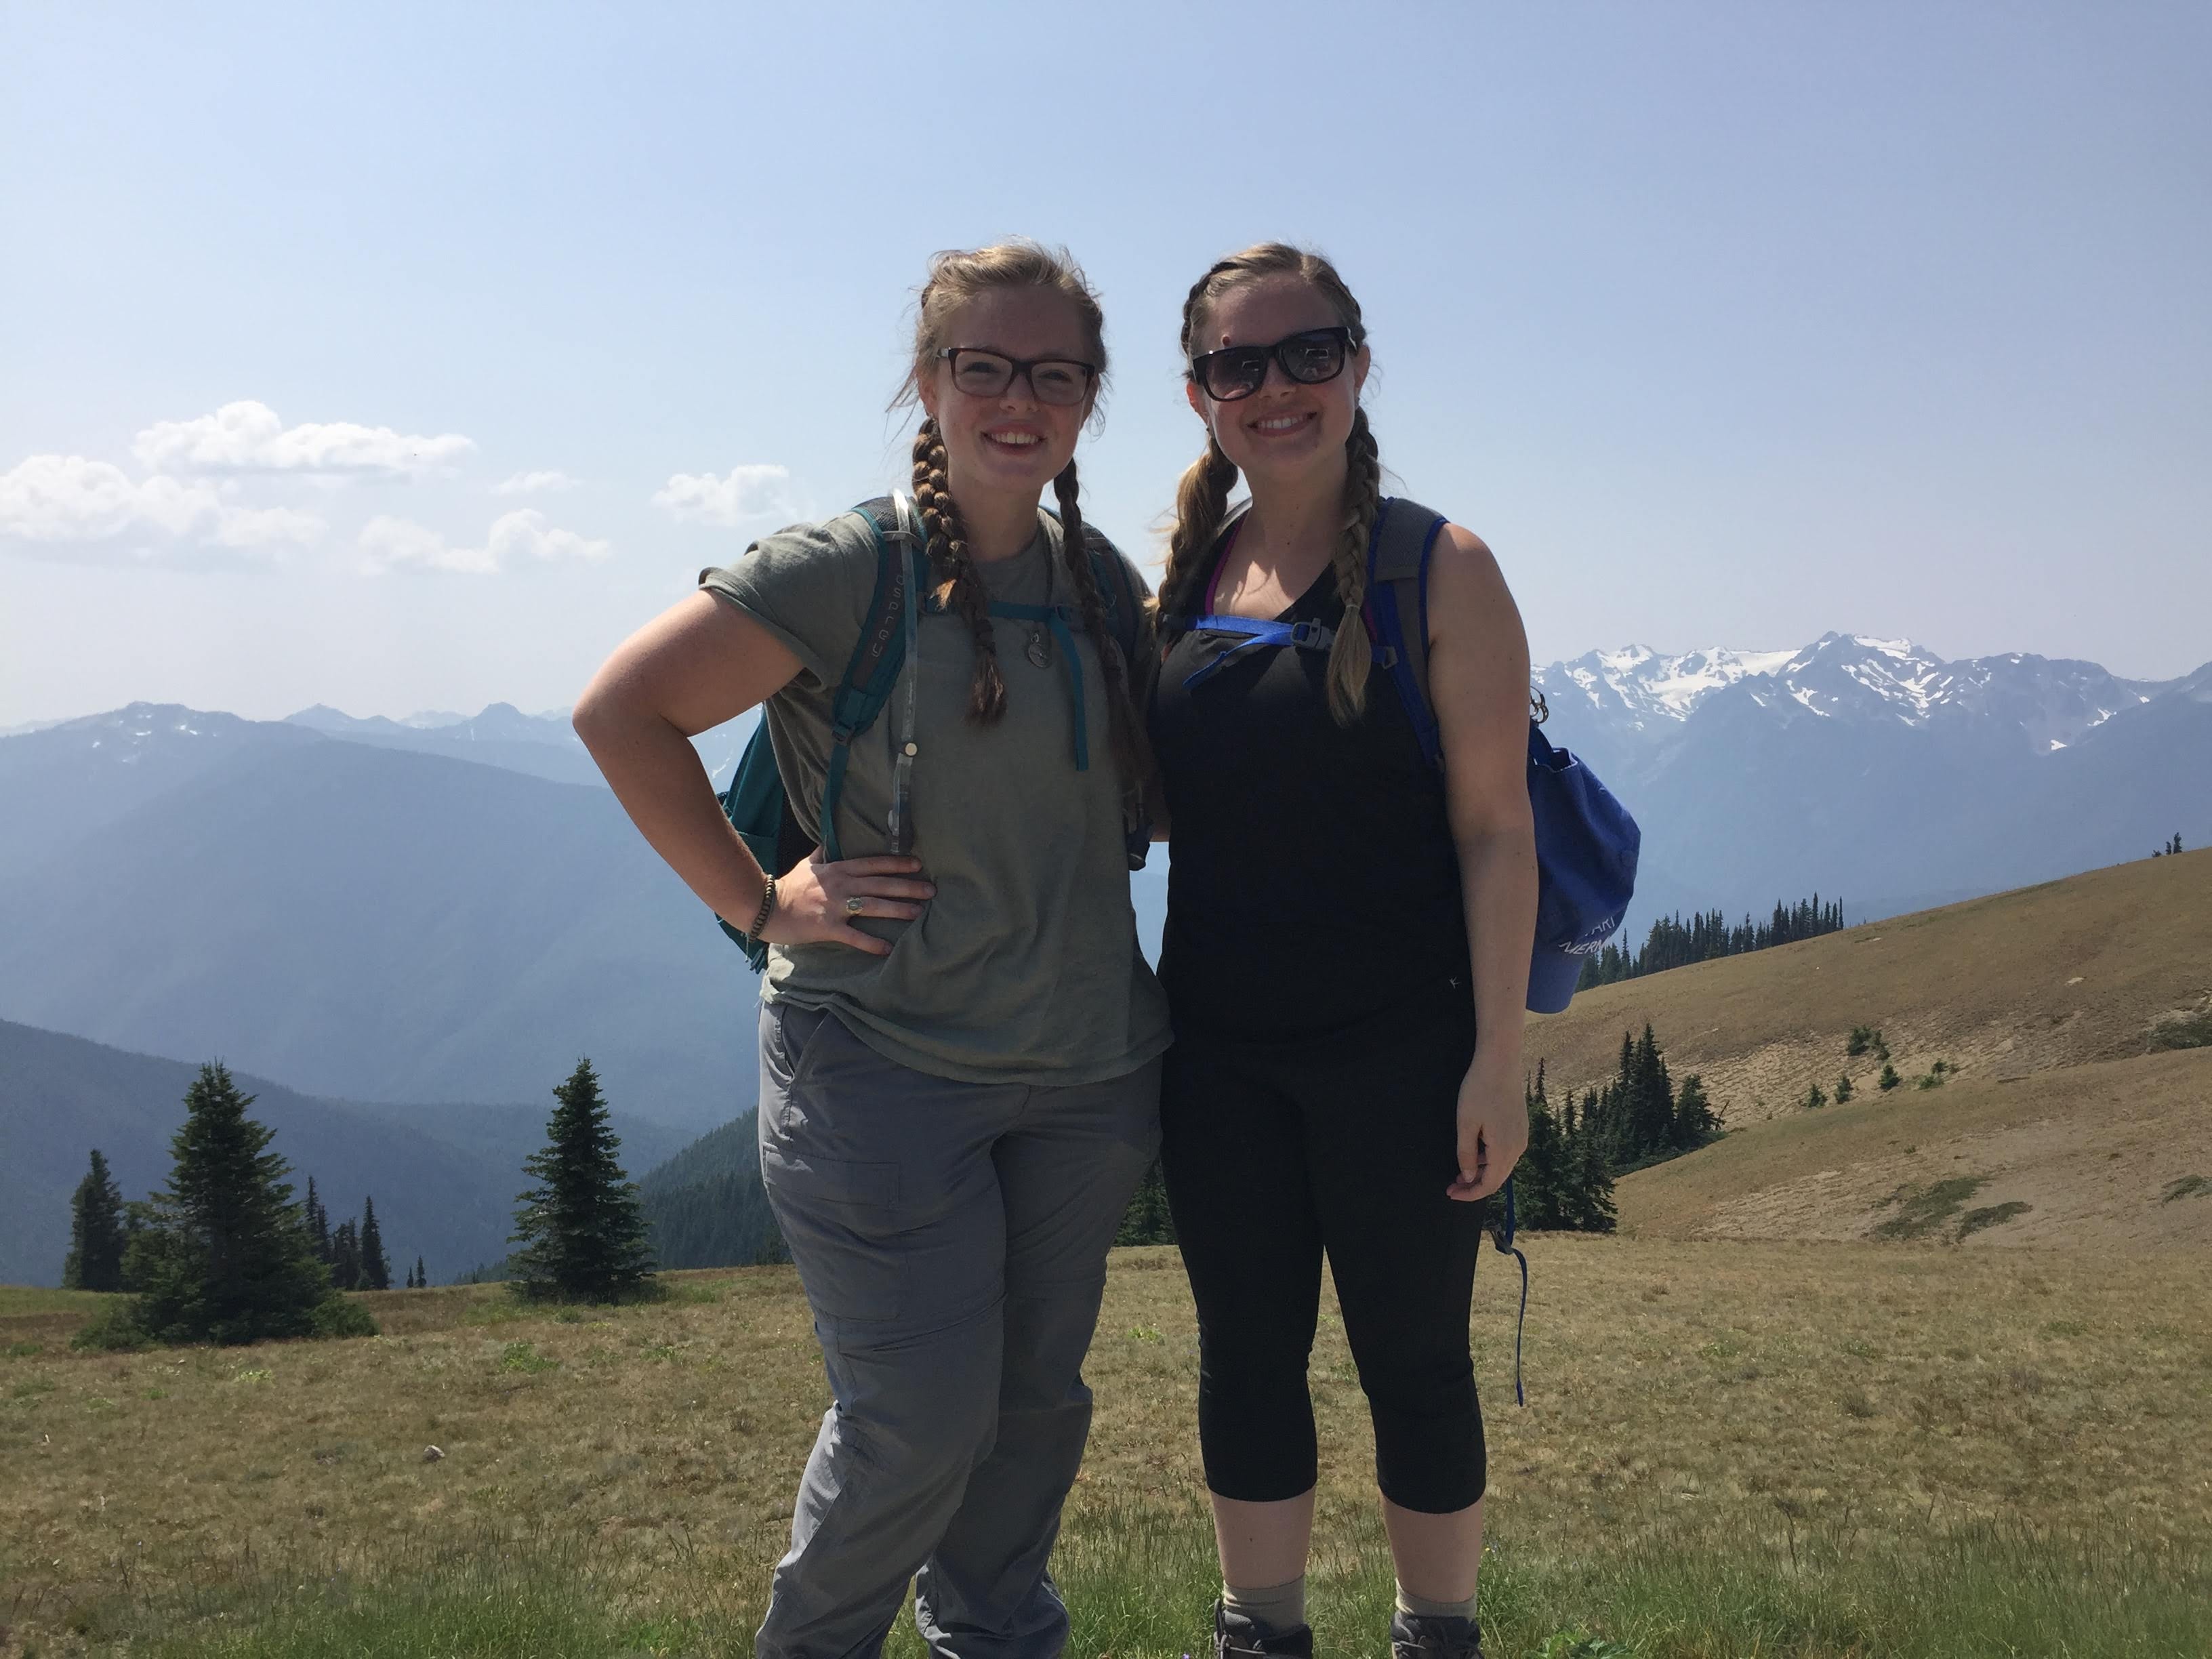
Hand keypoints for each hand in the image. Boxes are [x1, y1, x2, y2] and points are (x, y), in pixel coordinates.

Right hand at [758, 851, 933, 957]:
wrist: (765, 906)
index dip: (896, 864)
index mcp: (838, 869)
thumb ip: (822, 854)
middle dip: (907, 886)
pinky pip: (854, 936)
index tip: (917, 865)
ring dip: (897, 909)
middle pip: (880, 884)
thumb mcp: (807, 865)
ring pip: (873, 906)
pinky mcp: (827, 927)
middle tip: (931, 890)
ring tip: (919, 913)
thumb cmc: (788, 886)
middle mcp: (840, 885)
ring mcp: (835, 906)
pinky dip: (871, 943)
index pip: (873, 864)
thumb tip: (829, 841)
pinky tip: (888, 949)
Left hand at [1447, 1050, 1528, 1202]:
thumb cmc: (1479, 1090)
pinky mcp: (1520, 1127)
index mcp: (1504, 1149)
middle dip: (1474, 1185)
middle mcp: (1518, 1147)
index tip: (1451, 1193)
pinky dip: (1490, 1158)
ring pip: (1502, 1165)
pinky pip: (1506, 1152)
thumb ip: (1466, 1153)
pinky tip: (1475, 1152)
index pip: (1489, 1184)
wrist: (1501, 1062)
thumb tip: (1468, 1177)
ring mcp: (1521, 1136)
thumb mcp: (1465, 1123)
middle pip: (1497, 1178)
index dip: (1470, 1193)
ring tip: (1460, 1171)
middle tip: (1452, 1186)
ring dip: (1482, 1171)